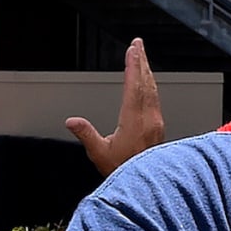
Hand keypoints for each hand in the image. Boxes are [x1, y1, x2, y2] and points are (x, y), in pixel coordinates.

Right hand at [67, 39, 165, 176]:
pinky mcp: (159, 126)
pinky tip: (147, 82)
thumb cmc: (125, 170)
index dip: (133, 66)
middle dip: (141, 61)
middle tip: (138, 45)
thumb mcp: (100, 154)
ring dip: (146, 71)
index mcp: (134, 120)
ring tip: (142, 57)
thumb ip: (86, 134)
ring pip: (153, 89)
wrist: (148, 185)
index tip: (133, 50)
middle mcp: (149, 118)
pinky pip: (155, 98)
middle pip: (146, 83)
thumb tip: (72, 121)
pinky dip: (150, 85)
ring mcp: (156, 121)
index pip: (134, 86)